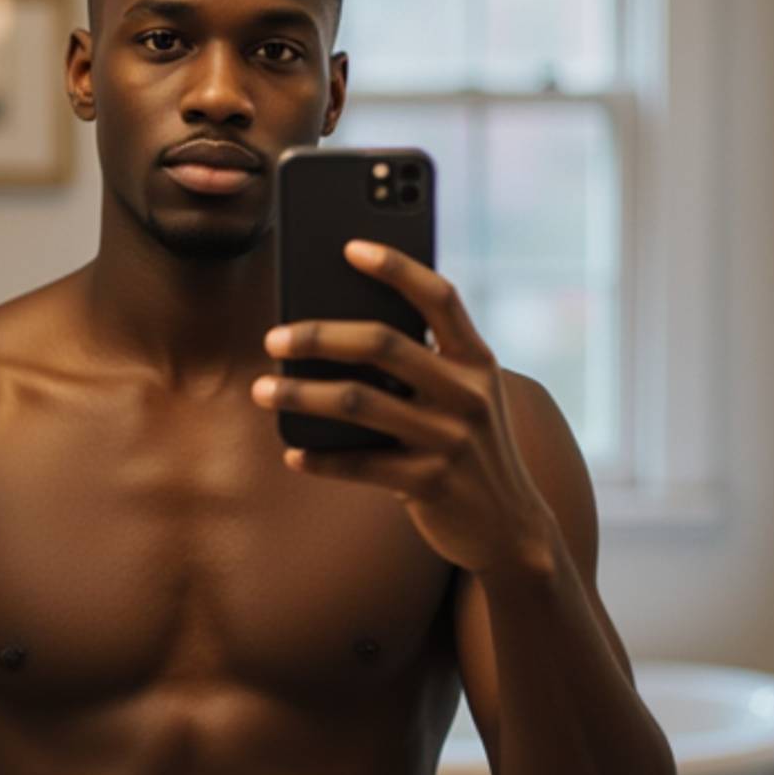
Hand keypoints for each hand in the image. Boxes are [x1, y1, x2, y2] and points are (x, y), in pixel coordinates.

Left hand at [250, 239, 559, 578]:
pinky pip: (358, 464)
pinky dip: (318, 457)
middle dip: (319, 336)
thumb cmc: (470, 448)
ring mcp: (450, 439)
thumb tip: (334, 337)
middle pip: (382, 344)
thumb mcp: (465, 398)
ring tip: (263, 390)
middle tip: (274, 338)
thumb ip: (424, 365)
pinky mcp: (429, 483)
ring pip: (357, 402)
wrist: (510, 527)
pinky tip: (293, 452)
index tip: (349, 247)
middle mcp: (468, 393)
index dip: (396, 267)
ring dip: (301, 394)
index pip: (438, 297)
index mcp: (477, 360)